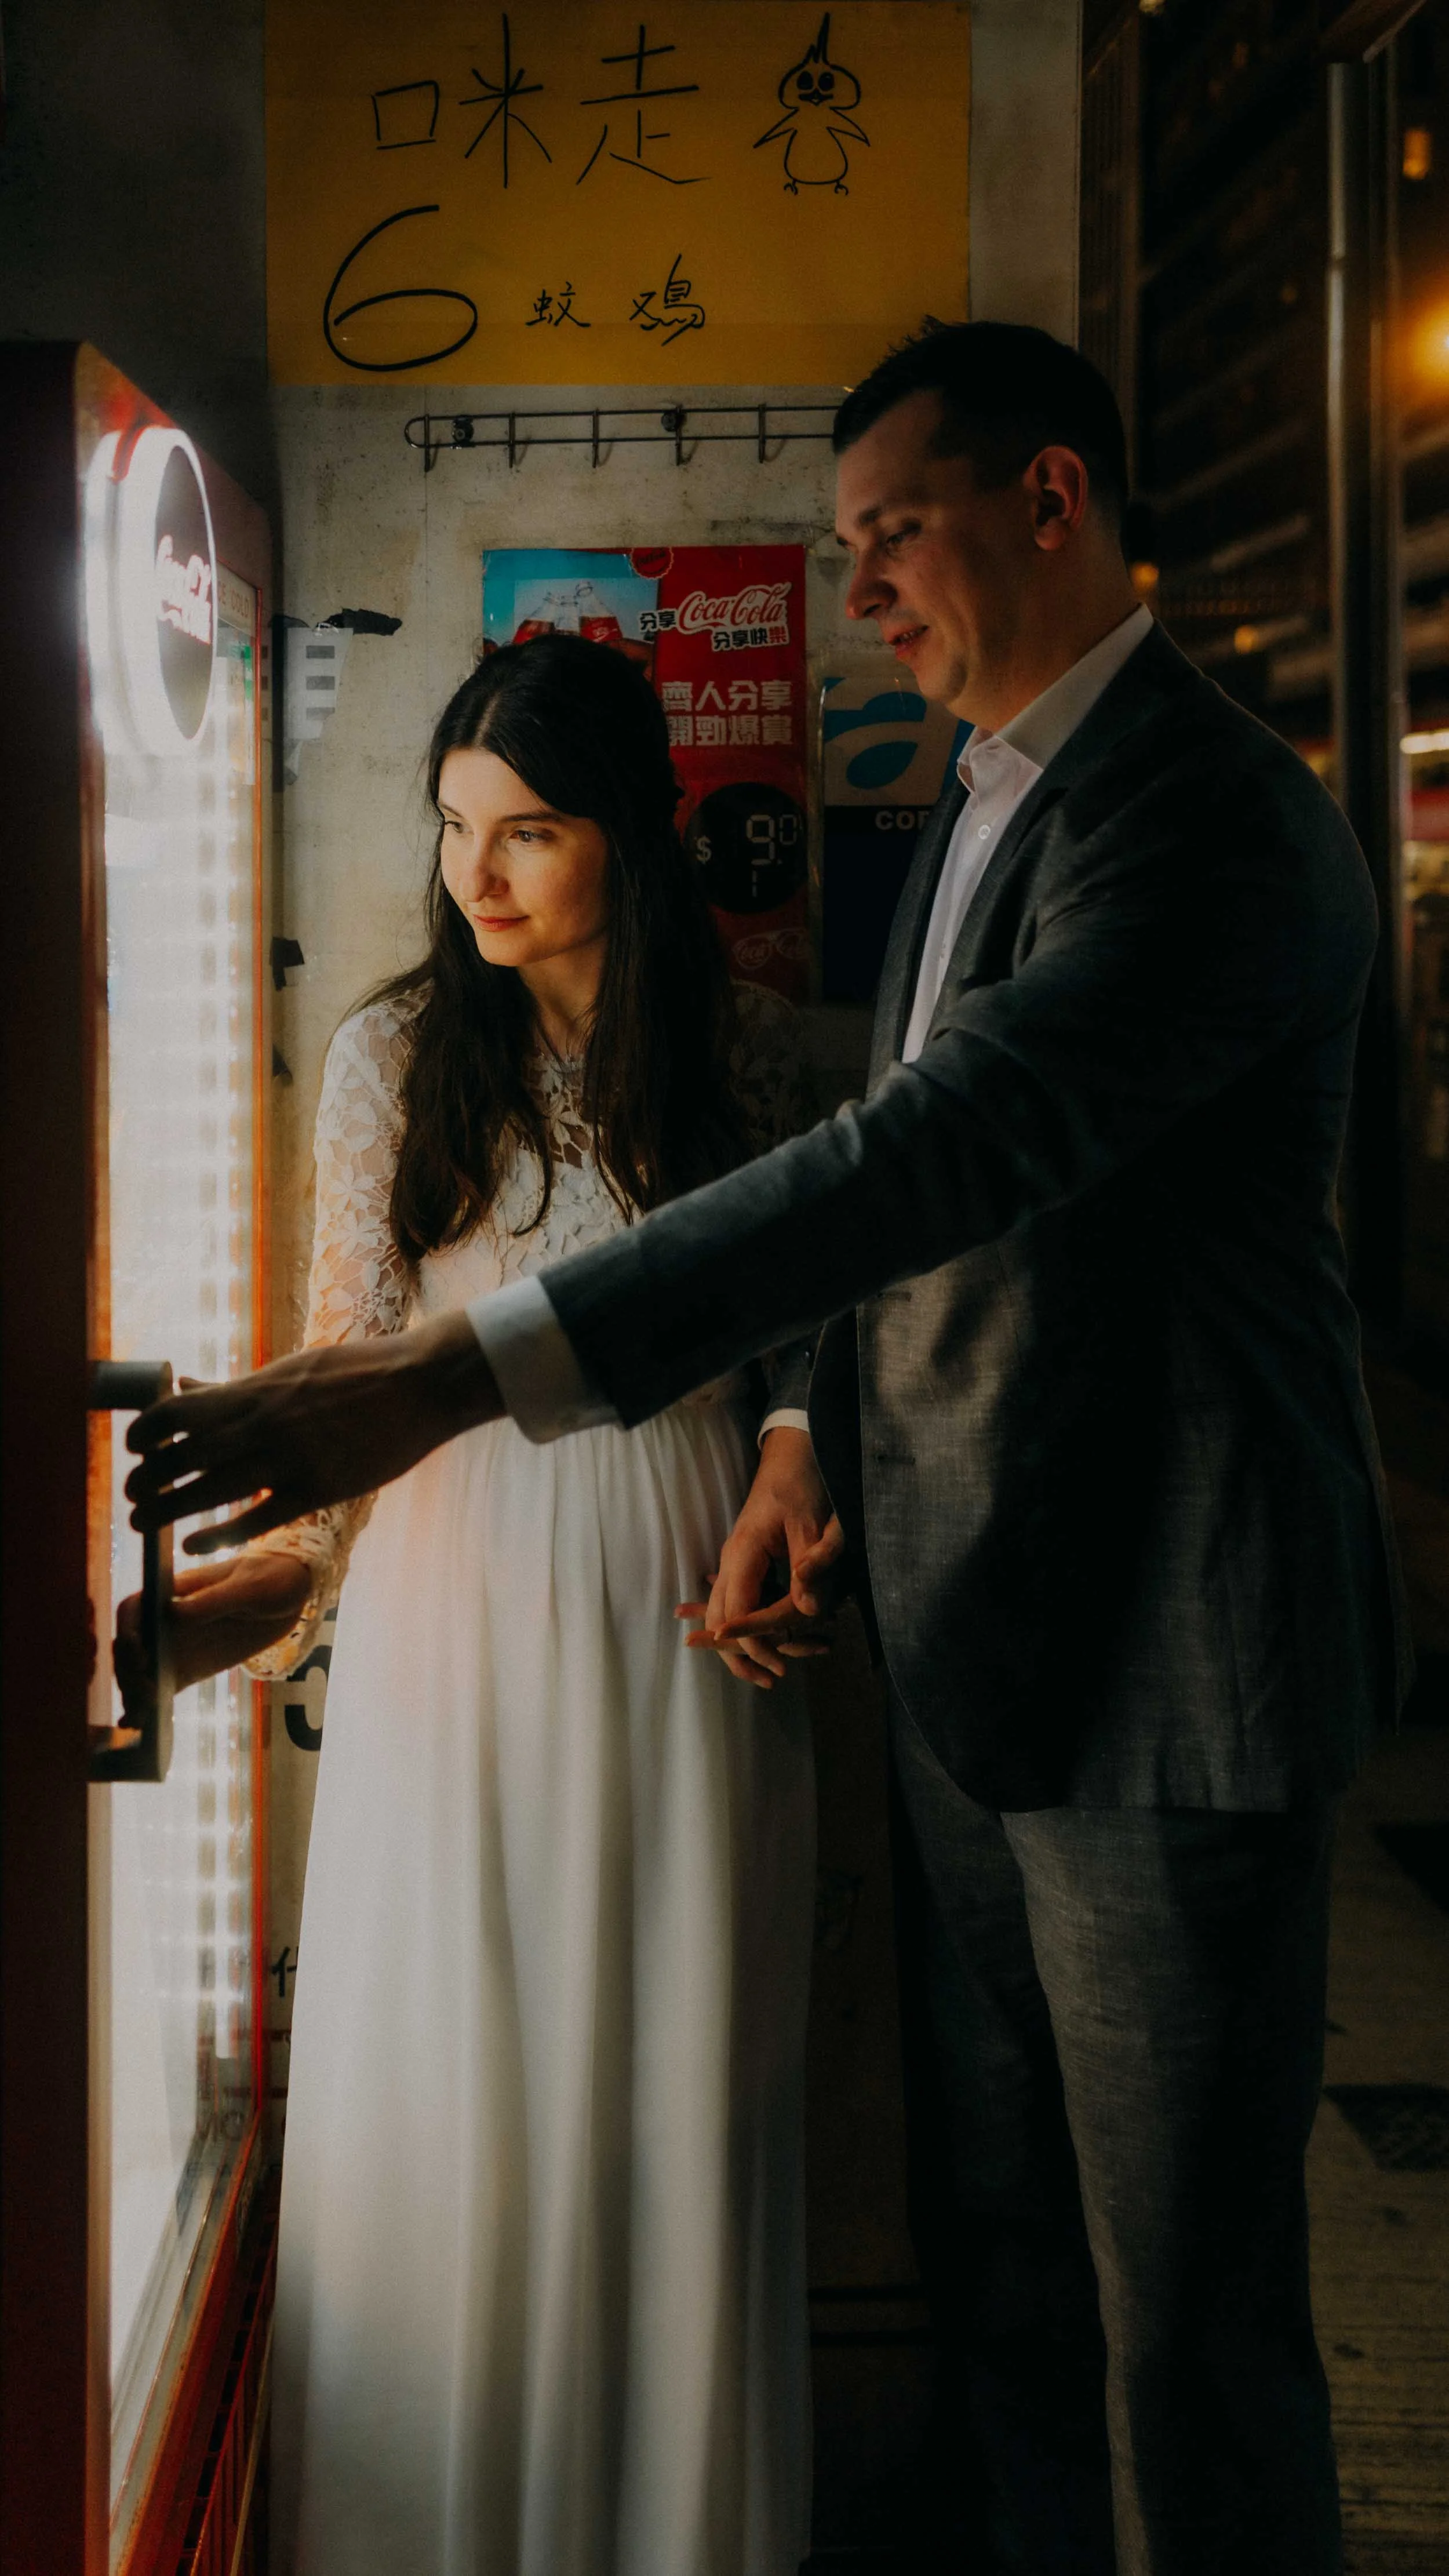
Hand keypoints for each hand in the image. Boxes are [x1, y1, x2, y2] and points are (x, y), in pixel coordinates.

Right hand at [114, 1553, 311, 1716]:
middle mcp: (167, 1620)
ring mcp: (177, 1646)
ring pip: (140, 1671)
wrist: (290, 1592)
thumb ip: (214, 1601)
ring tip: (139, 1716)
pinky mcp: (189, 1668)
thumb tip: (174, 1616)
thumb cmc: (269, 1578)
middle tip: (145, 1690)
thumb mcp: (249, 1587)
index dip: (127, 1628)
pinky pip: (162, 1688)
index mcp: (175, 1593)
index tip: (137, 1649)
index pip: (134, 1608)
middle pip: (129, 1645)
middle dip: (128, 1669)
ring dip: (132, 1693)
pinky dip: (149, 1706)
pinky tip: (144, 1726)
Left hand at [125, 1313, 502, 1553]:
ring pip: (212, 1491)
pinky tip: (194, 1544)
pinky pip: (258, 1518)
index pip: (178, 1412)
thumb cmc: (357, 1372)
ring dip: (170, 1509)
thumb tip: (183, 1384)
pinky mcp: (318, 1489)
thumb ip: (234, 1387)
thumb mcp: (290, 1368)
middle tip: (131, 1496)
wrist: (420, 1384)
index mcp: (255, 1391)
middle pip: (184, 1456)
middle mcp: (263, 1425)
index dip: (146, 1432)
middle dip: (148, 1478)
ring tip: (142, 1524)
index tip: (134, 1447)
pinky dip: (220, 1533)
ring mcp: (291, 1459)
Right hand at [677, 1425, 846, 1688]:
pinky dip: (752, 1622)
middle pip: (719, 1617)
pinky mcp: (749, 1563)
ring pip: (725, 1611)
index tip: (776, 1665)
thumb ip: (812, 1567)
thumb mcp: (814, 1524)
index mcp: (744, 1551)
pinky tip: (772, 1640)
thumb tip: (810, 1611)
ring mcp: (738, 1562)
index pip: (737, 1609)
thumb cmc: (803, 1483)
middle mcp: (733, 1560)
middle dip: (740, 1653)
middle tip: (771, 1679)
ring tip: (772, 1668)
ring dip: (744, 1641)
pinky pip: (741, 1600)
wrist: (793, 1454)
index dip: (754, 1641)